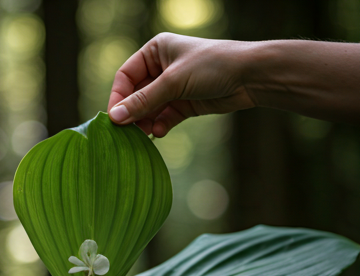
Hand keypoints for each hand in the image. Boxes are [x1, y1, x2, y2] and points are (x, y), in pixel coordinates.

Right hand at [108, 33, 256, 136]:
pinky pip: (164, 118)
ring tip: (144, 134)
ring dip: (145, 122)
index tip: (114, 118)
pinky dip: (160, 126)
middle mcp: (161, 68)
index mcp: (155, 51)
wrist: (250, 77)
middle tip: (126, 132)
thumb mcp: (173, 82)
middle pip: (136, 95)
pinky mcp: (184, 104)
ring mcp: (173, 88)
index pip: (125, 76)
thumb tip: (115, 117)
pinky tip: (160, 132)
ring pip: (149, 109)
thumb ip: (143, 101)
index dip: (118, 97)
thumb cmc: (212, 66)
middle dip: (132, 113)